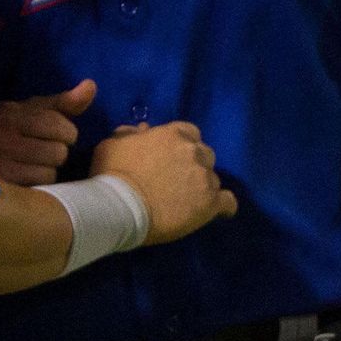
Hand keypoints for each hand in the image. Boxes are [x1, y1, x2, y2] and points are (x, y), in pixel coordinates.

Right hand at [0, 79, 96, 184]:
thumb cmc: (12, 129)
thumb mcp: (34, 111)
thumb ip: (64, 102)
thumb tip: (91, 85)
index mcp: (11, 115)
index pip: (57, 124)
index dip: (66, 132)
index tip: (59, 134)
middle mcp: (1, 139)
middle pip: (58, 152)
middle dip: (57, 152)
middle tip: (45, 151)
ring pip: (49, 173)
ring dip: (48, 170)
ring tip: (36, 164)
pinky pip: (38, 188)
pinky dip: (40, 185)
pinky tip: (29, 178)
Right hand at [91, 121, 237, 244]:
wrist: (118, 207)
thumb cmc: (112, 175)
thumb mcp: (111, 145)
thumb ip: (129, 134)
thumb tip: (141, 129)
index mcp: (174, 134)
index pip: (190, 132)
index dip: (181, 146)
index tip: (170, 159)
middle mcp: (194, 152)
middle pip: (204, 154)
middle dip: (194, 165)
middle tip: (177, 181)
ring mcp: (205, 177)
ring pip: (213, 179)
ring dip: (202, 186)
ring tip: (187, 201)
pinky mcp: (211, 203)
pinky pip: (228, 202)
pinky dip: (223, 206)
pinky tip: (215, 211)